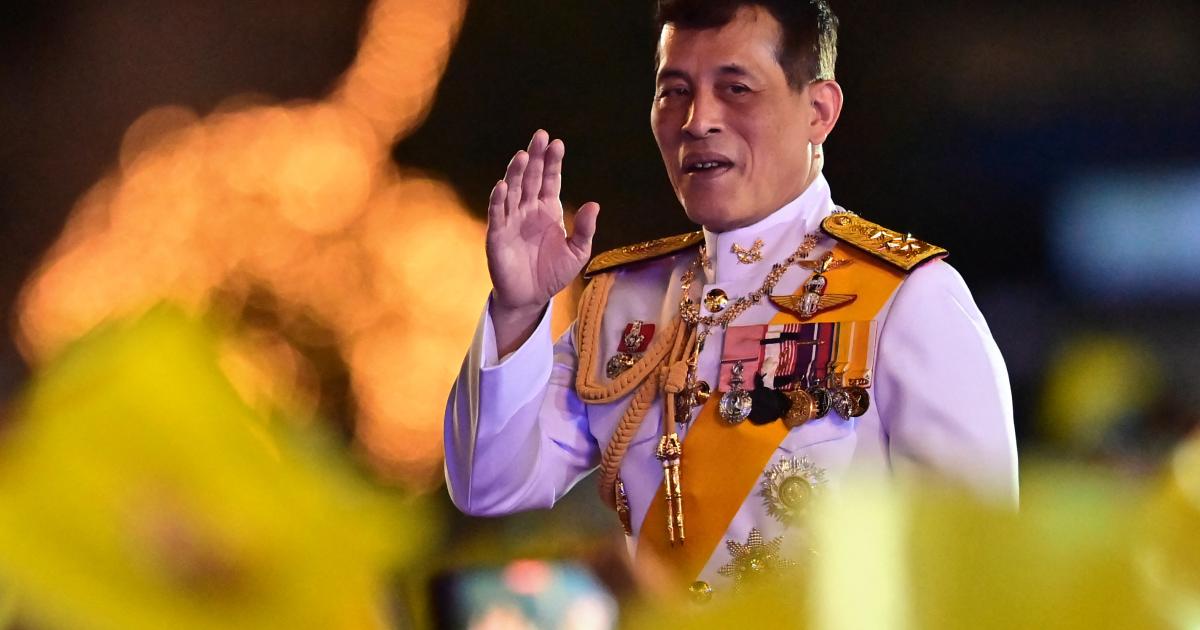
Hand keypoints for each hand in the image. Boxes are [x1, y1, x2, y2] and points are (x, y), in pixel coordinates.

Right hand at [486, 130, 598, 351]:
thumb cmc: (553, 273)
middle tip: (540, 136)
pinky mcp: (497, 235)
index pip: (551, 180)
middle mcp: (528, 209)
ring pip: (513, 191)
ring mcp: (511, 220)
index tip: (557, 143)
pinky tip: (503, 185)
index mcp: (548, 209)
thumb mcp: (577, 253)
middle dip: (535, 158)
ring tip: (523, 156)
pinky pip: (497, 214)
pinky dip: (499, 200)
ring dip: (516, 173)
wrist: (530, 298)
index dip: (553, 162)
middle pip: (531, 178)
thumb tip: (594, 204)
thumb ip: (584, 230)